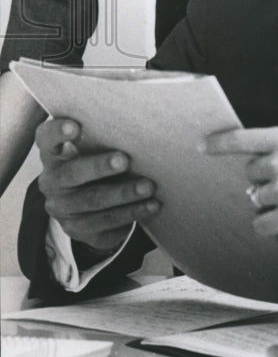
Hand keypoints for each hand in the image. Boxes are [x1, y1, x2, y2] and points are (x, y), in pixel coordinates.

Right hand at [36, 118, 159, 254]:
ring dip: (123, 194)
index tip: (74, 127)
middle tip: (124, 160)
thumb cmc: (100, 160)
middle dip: (99, 167)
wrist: (95, 203)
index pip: (47, 139)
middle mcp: (52, 182)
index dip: (57, 133)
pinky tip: (152, 205)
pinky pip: (106, 223)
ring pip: (93, 201)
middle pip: (72, 173)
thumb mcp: (96, 148)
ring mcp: (62, 209)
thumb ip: (106, 137)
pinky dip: (131, 213)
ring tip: (149, 187)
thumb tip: (140, 130)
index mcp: (54, 154)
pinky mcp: (77, 229)